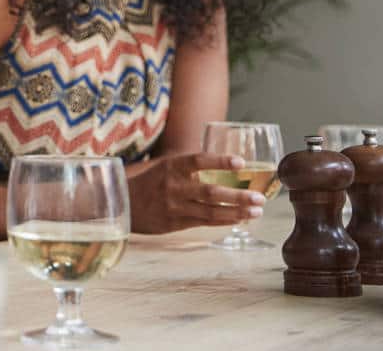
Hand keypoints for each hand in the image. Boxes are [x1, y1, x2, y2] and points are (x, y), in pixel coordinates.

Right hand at [128, 152, 265, 233]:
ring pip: (211, 210)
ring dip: (237, 212)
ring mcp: (175, 206)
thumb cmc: (151, 182)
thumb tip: (226, 166)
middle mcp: (174, 186)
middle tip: (259, 198)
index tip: (241, 163)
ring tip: (256, 210)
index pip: (198, 160)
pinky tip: (239, 219)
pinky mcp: (175, 223)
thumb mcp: (165, 167)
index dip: (220, 161)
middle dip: (238, 196)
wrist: (123, 204)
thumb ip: (190, 168)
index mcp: (171, 166)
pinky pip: (205, 222)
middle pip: (211, 192)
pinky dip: (224, 220)